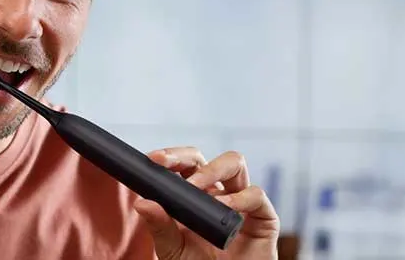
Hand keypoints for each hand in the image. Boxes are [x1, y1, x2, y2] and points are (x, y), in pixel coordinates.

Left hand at [133, 147, 279, 258]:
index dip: (170, 157)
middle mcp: (217, 193)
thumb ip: (160, 227)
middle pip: (205, 159)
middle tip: (167, 163)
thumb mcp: (173, 249)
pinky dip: (240, 197)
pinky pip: (255, 195)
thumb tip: (141, 203)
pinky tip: (225, 206)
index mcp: (193, 196)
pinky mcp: (263, 216)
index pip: (182, 165)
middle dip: (185, 156)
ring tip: (197, 186)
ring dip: (213, 169)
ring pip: (234, 164)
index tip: (154, 158)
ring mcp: (241, 201)